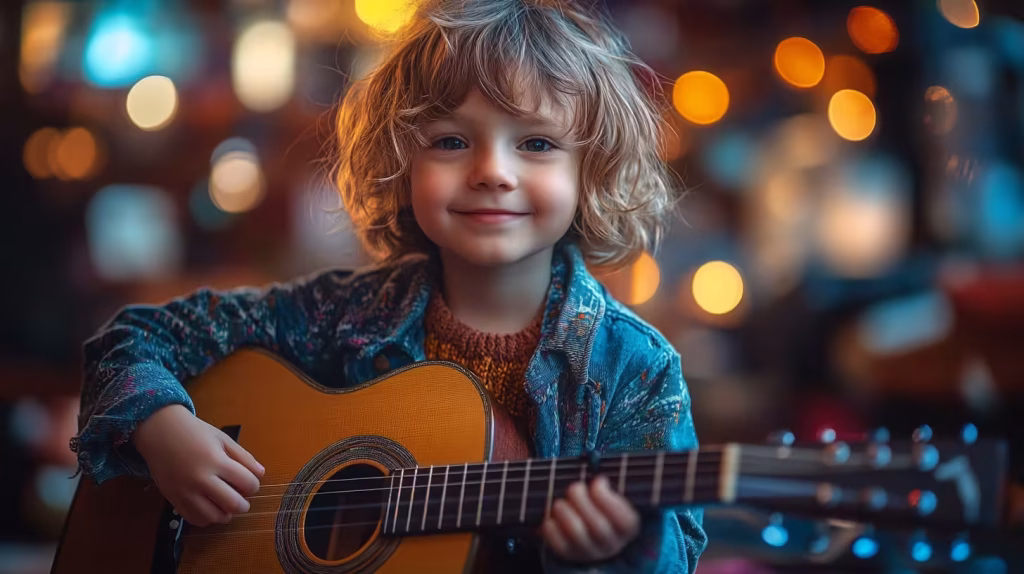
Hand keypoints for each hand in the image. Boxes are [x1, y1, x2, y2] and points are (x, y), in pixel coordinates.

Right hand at [133, 404, 264, 526]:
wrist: (160, 431)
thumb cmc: (194, 432)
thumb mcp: (223, 439)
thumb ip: (244, 457)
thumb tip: (261, 474)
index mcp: (216, 461)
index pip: (247, 483)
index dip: (254, 486)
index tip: (250, 483)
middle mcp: (201, 479)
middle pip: (233, 504)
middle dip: (243, 504)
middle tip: (242, 498)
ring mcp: (185, 492)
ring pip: (214, 517)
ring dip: (226, 514)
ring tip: (226, 504)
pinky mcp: (173, 499)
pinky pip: (195, 519)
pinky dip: (207, 518)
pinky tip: (210, 507)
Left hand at [541, 476, 640, 562]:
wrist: (588, 529)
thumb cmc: (600, 501)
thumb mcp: (611, 491)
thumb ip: (607, 481)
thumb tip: (595, 465)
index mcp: (628, 528)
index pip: (624, 520)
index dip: (607, 498)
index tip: (597, 481)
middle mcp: (611, 544)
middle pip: (598, 526)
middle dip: (581, 499)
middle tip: (575, 487)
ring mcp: (589, 552)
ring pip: (576, 532)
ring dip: (564, 510)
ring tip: (561, 501)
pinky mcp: (568, 555)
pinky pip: (556, 542)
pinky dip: (550, 525)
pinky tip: (552, 515)